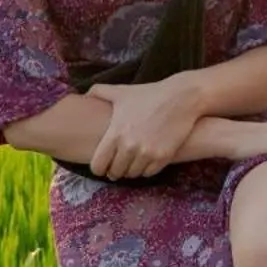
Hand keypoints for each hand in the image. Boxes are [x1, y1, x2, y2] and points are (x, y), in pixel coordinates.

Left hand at [87, 79, 203, 179]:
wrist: (181, 97)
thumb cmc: (149, 94)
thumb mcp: (122, 91)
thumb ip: (100, 92)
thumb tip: (84, 94)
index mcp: (115, 134)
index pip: (98, 165)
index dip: (98, 167)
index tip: (103, 163)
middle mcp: (129, 147)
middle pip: (115, 173)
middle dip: (115, 169)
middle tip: (119, 163)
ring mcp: (147, 153)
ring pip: (132, 174)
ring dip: (131, 170)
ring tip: (132, 161)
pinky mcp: (162, 157)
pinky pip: (148, 173)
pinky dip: (146, 169)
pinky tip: (147, 159)